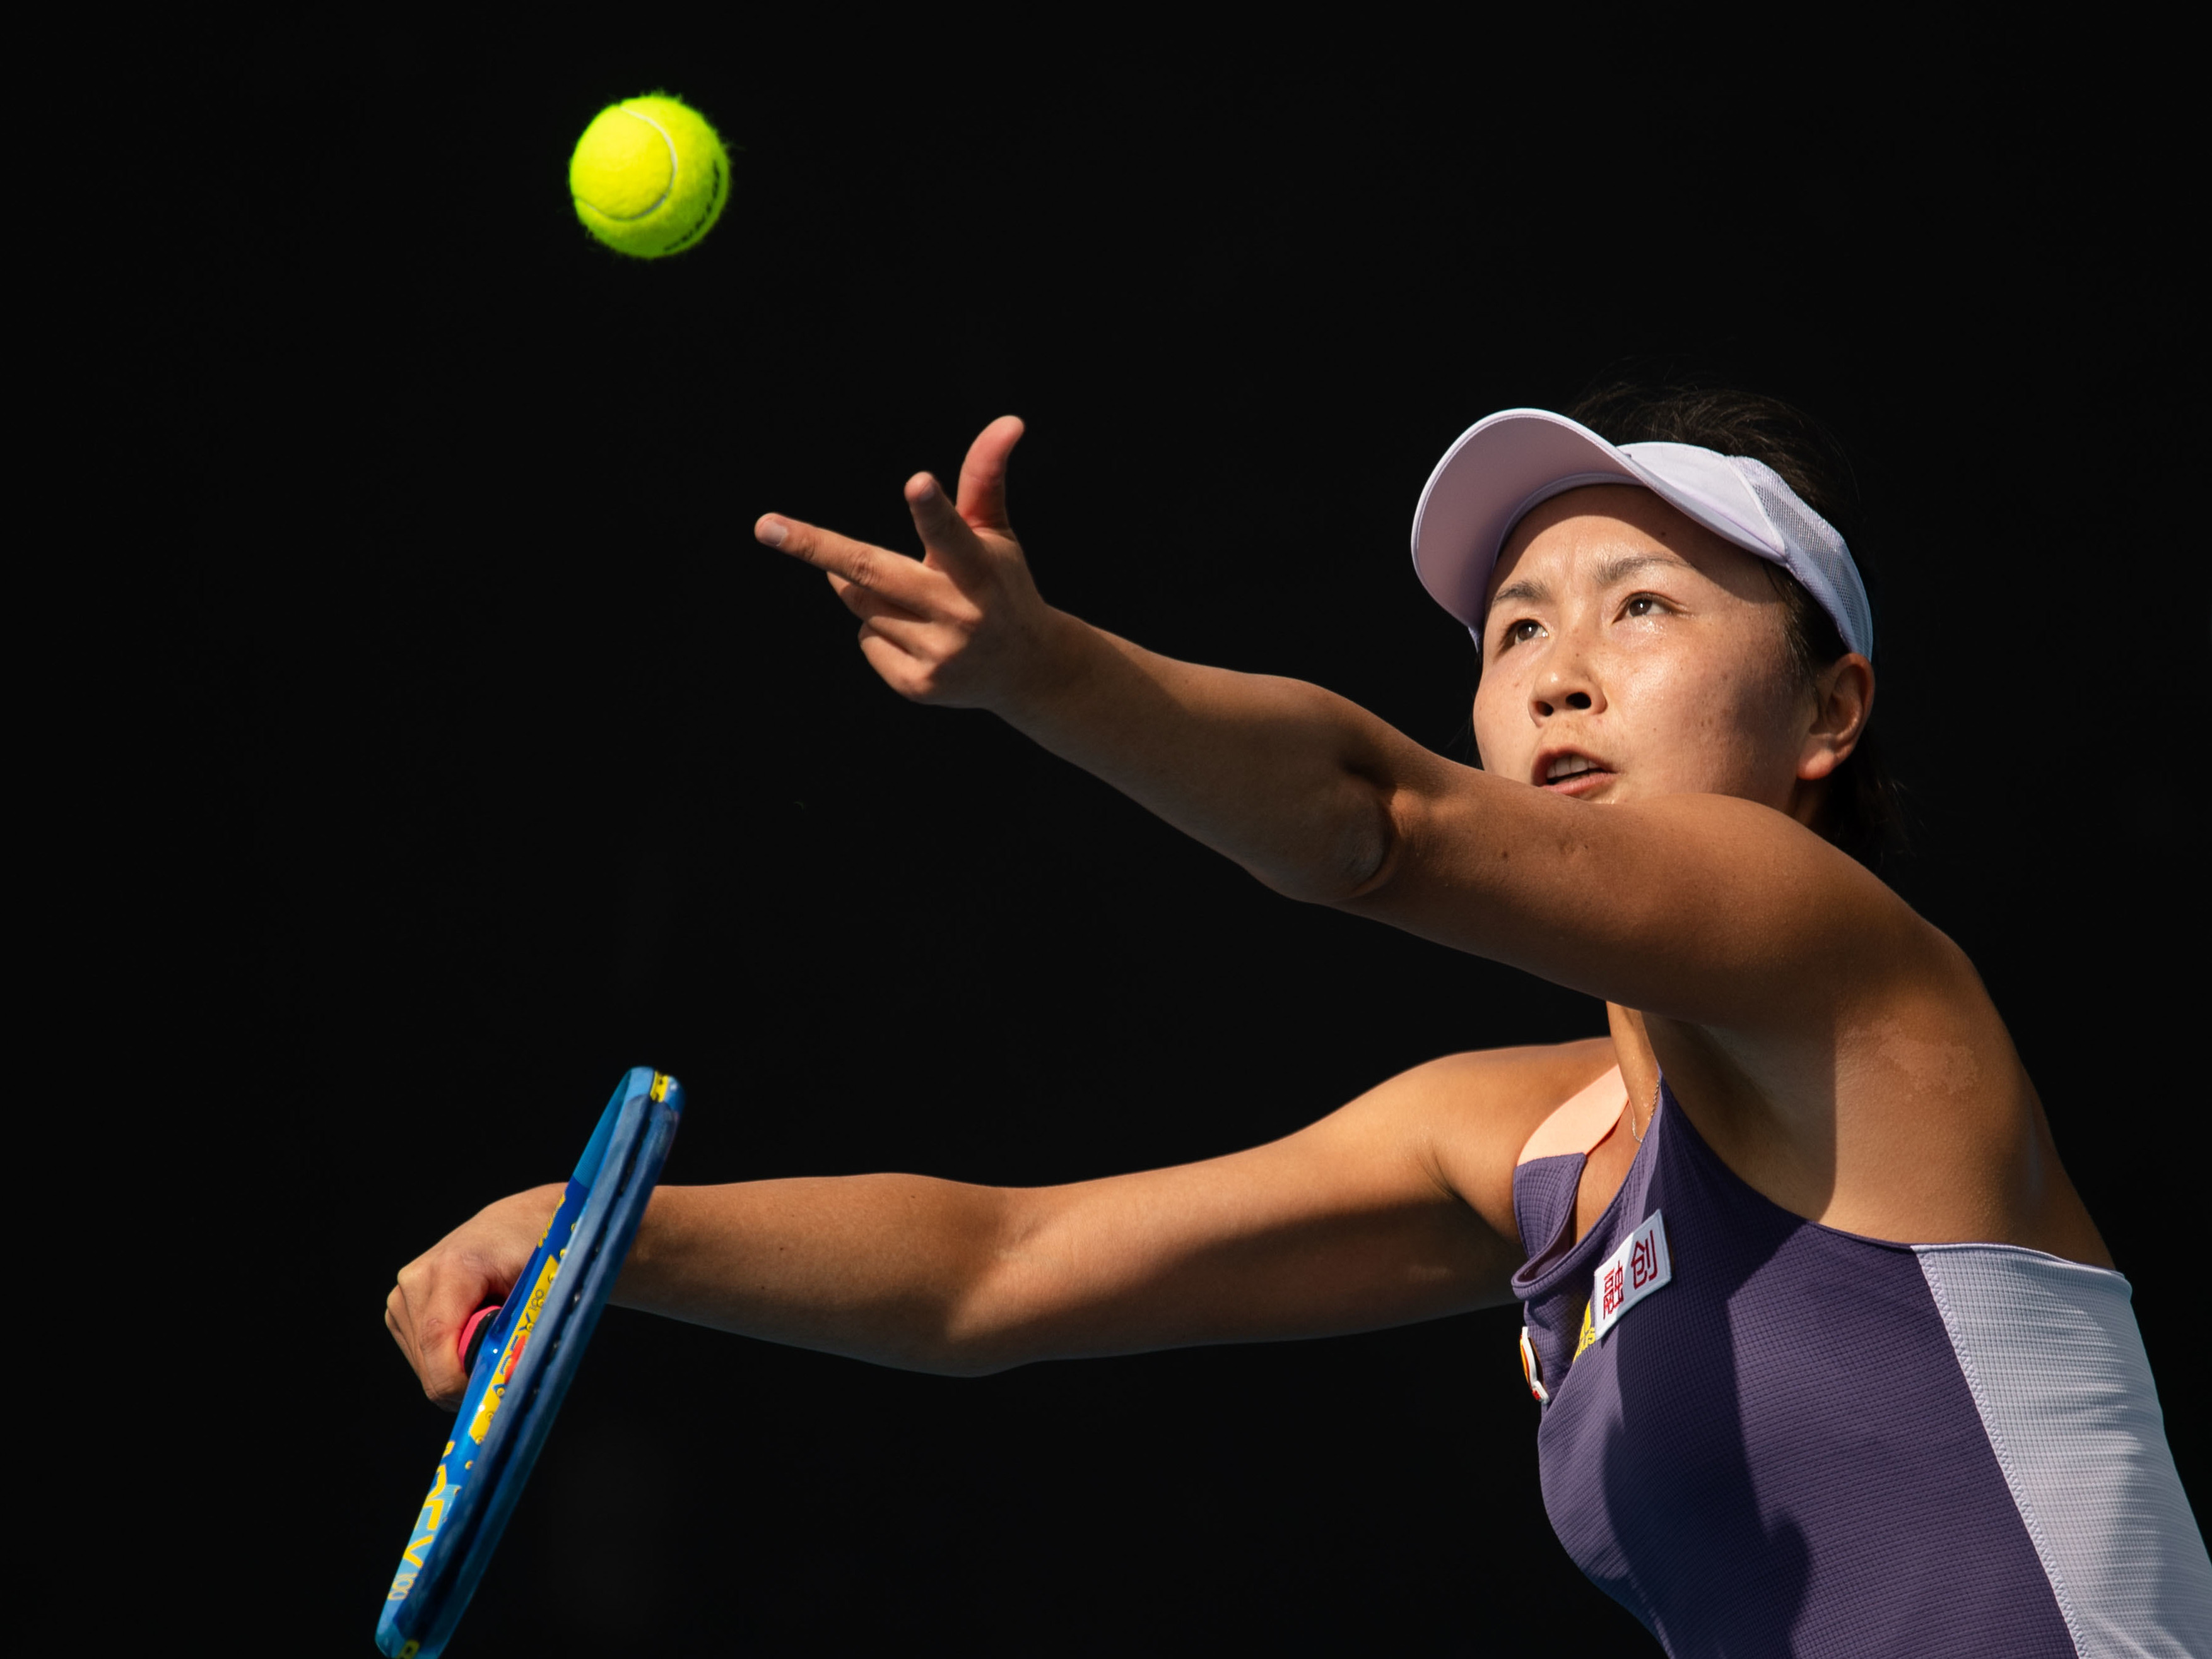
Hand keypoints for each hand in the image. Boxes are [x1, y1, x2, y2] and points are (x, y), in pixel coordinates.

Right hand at [385, 1184, 562, 1409]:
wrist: (515, 1226)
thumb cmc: (536, 1252)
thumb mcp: (542, 1288)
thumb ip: (524, 1331)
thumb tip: (510, 1377)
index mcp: (452, 1268)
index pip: (438, 1341)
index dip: (461, 1381)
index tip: (492, 1392)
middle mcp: (417, 1280)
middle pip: (429, 1364)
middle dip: (467, 1379)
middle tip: (503, 1366)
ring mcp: (403, 1295)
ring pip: (424, 1368)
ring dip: (458, 1370)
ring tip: (489, 1339)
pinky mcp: (400, 1310)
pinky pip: (421, 1358)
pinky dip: (448, 1361)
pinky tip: (471, 1336)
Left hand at [755, 416, 1064, 709]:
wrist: (1028, 670)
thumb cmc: (1003, 584)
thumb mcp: (995, 533)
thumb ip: (984, 477)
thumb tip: (1010, 419)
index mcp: (981, 571)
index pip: (951, 534)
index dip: (931, 508)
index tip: (917, 482)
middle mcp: (959, 615)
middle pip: (871, 573)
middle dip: (817, 547)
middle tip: (766, 526)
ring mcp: (937, 655)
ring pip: (860, 603)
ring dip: (866, 589)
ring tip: (915, 599)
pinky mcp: (917, 685)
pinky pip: (866, 638)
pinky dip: (879, 629)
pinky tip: (921, 637)